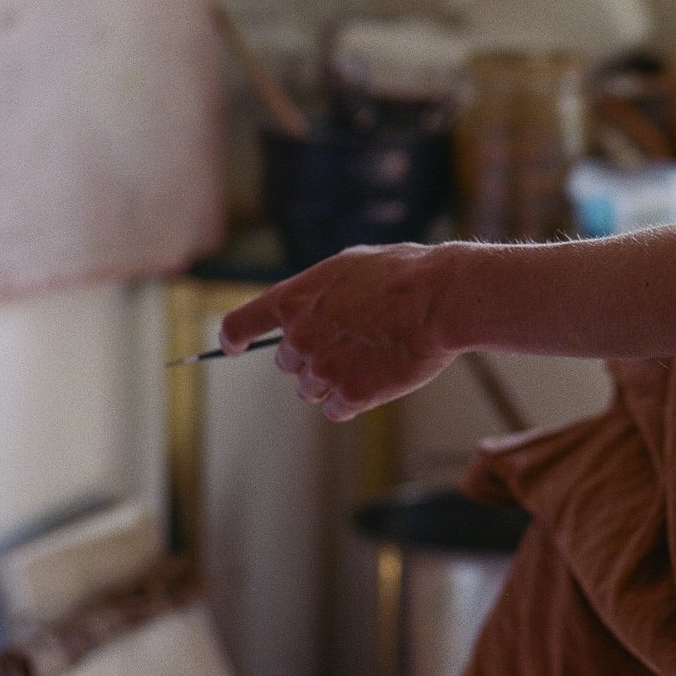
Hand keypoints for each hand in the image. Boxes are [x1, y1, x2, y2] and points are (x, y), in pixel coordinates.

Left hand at [220, 243, 460, 419]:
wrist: (442, 298)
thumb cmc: (405, 275)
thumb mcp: (349, 266)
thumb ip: (317, 291)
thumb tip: (308, 308)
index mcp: (294, 300)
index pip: (240, 324)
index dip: (233, 339)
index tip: (233, 347)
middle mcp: (299, 337)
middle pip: (288, 364)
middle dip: (313, 357)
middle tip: (352, 344)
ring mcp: (322, 369)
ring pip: (311, 390)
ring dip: (334, 381)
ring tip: (371, 359)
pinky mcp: (349, 395)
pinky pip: (336, 409)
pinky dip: (352, 401)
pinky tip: (377, 380)